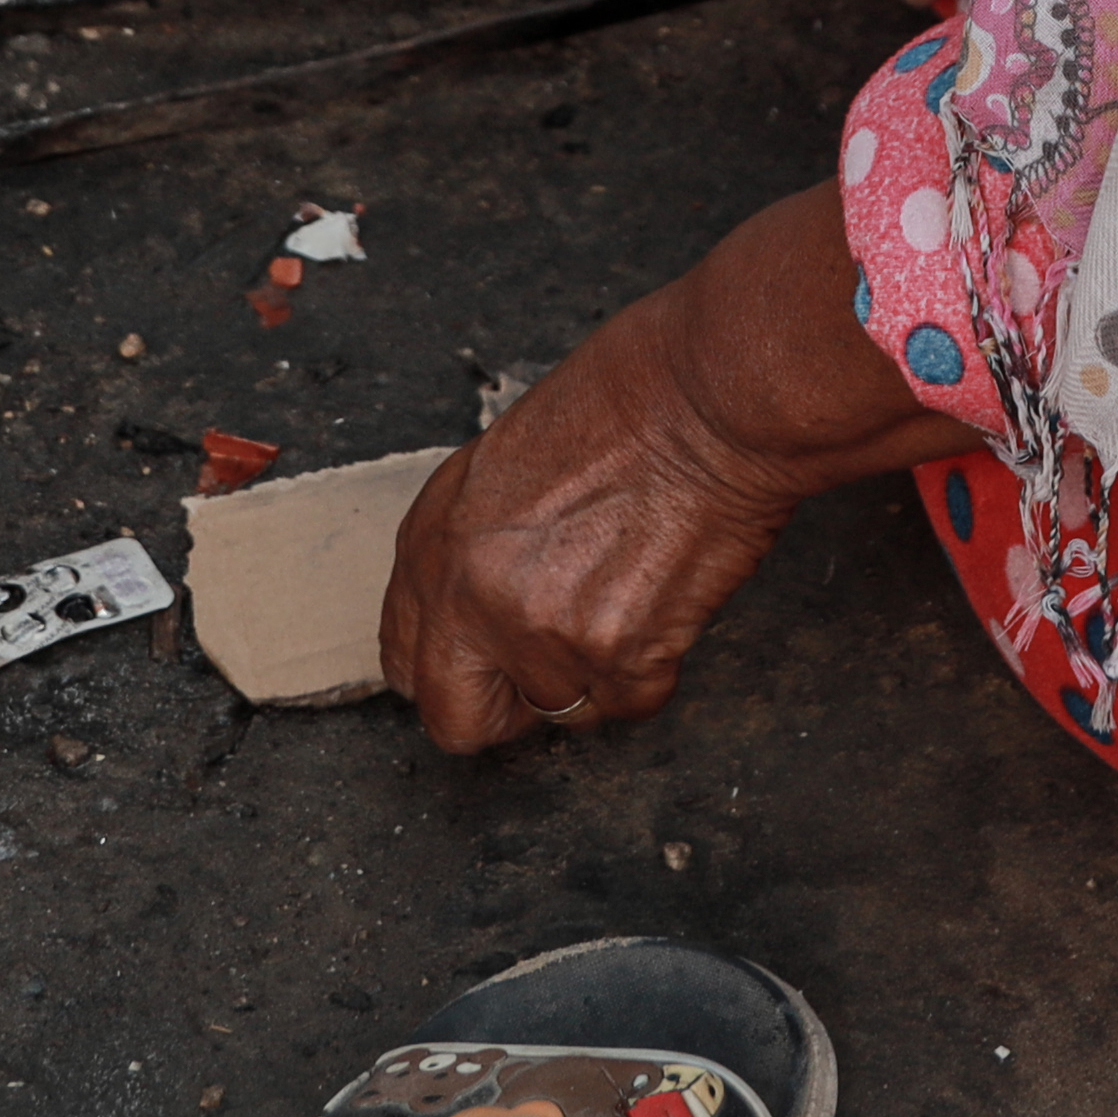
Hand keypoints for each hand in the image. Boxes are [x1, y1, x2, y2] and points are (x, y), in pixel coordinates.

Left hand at [385, 191, 957, 749]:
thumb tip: (480, 608)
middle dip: (503, 710)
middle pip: (456, 721)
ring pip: (562, 710)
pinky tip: (666, 593)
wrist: (710, 396)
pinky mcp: (616, 656)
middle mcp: (471, 596)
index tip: (483, 669)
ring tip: (632, 587)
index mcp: (434, 540)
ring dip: (597, 669)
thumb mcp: (505, 461)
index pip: (407, 657)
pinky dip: (655, 665)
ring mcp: (539, 633)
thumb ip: (477, 545)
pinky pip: (631, 701)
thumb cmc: (630, 395)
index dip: (453, 670)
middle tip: (550, 665)